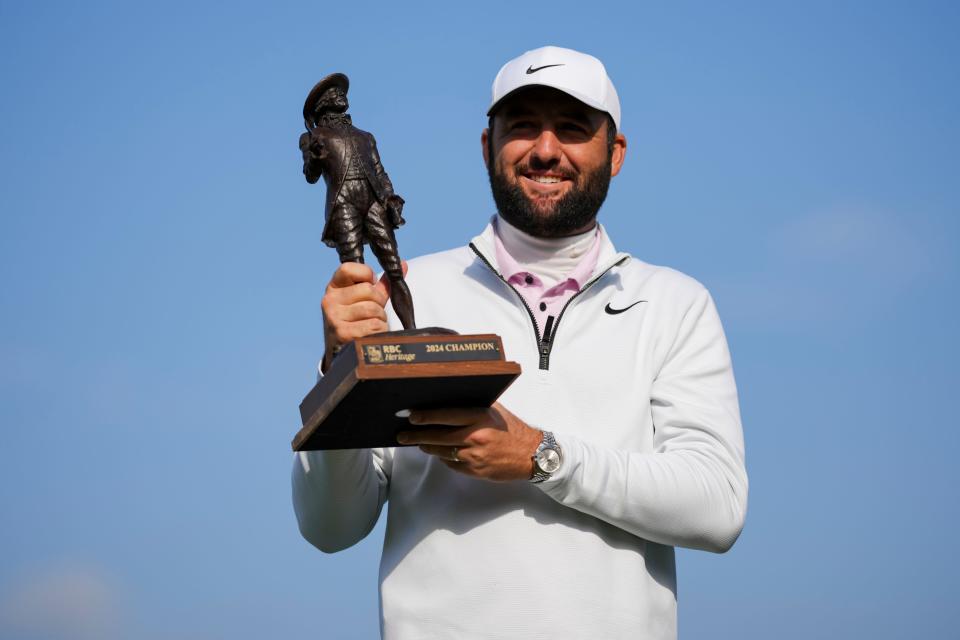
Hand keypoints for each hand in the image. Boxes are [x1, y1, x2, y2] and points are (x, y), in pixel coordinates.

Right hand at [320, 261, 406, 371]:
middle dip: (378, 302)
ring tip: (371, 324)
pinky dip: (379, 330)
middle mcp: (330, 301)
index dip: (366, 274)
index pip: (349, 268)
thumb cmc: (357, 321)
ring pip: (373, 309)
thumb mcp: (365, 300)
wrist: (344, 352)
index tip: (370, 285)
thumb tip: (402, 265)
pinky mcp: (342, 334)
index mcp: (333, 288)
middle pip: (368, 290)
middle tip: (373, 312)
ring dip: (380, 318)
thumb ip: (382, 284)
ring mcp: (334, 317)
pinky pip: (373, 325)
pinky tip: (371, 335)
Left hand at [397, 403, 542, 481]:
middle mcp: (476, 436)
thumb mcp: (495, 410)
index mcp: (480, 417)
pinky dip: (444, 458)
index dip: (426, 416)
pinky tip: (440, 453)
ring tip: (418, 443)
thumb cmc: (512, 430)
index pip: (446, 415)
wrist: (531, 454)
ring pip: (442, 452)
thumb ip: (473, 405)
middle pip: (438, 437)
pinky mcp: (475, 470)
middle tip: (402, 435)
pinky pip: (452, 464)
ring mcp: (474, 455)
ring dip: (428, 447)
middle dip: (417, 436)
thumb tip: (447, 400)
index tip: (411, 416)